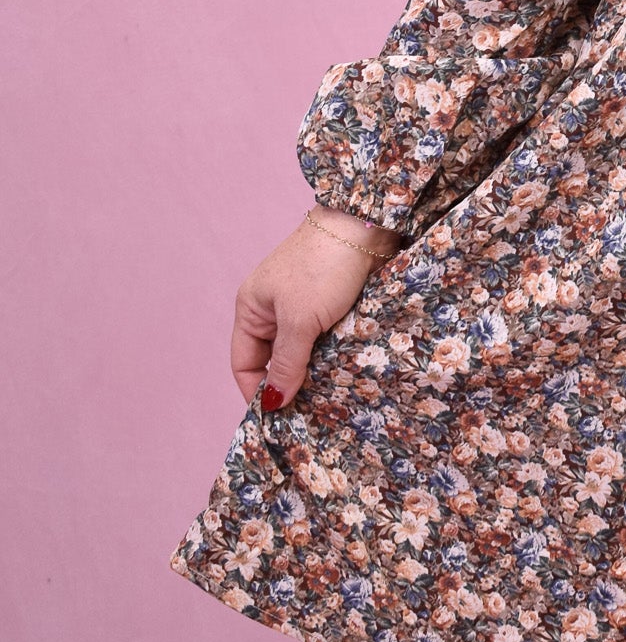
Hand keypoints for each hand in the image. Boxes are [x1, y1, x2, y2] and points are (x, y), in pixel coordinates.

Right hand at [230, 207, 401, 410]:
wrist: (366, 223)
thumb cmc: (324, 265)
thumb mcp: (300, 319)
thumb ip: (286, 362)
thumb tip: (273, 402)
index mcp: (252, 308)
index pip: (244, 362)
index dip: (256, 391)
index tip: (278, 417)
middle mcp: (273, 306)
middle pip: (272, 358)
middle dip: (287, 383)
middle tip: (307, 412)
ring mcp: (302, 303)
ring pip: (300, 349)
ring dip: (311, 370)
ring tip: (326, 395)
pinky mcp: (330, 300)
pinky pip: (322, 337)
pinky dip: (328, 354)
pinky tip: (341, 370)